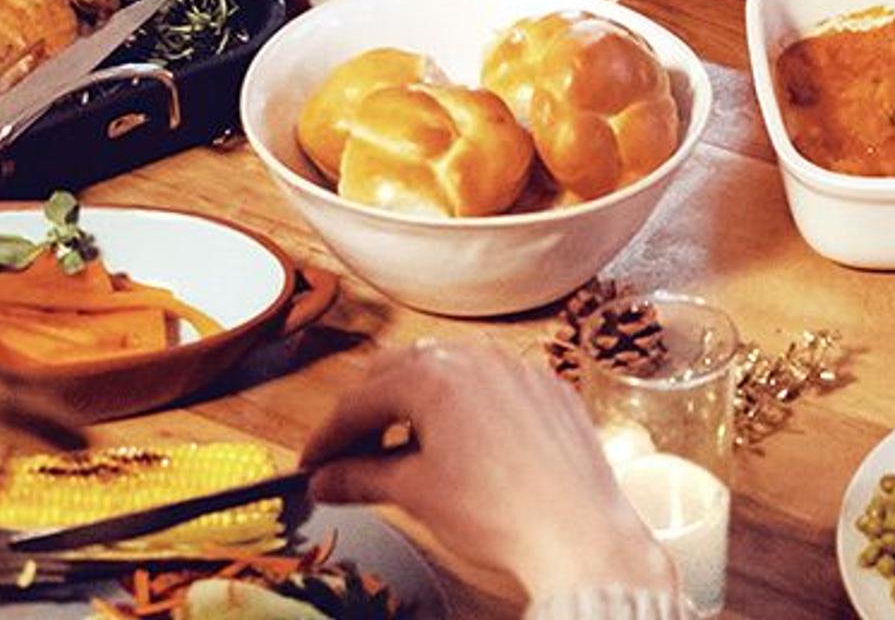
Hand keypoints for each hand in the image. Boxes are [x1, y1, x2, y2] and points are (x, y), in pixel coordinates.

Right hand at [302, 338, 679, 602]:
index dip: (329, 436)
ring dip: (420, 403)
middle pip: (400, 372)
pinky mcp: (552, 390)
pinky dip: (469, 407)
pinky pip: (496, 385)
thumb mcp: (416, 495)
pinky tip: (467, 444)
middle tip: (352, 453)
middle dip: (371, 411)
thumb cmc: (502, 514)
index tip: (314, 463)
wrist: (581, 538)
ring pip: (451, 371)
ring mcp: (518, 370)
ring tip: (408, 449)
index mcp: (433, 376)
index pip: (360, 401)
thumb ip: (361, 478)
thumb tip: (326, 482)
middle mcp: (475, 357)